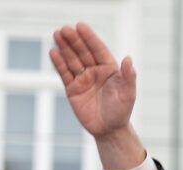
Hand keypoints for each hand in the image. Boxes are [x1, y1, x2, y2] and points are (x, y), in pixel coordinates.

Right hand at [49, 22, 134, 139]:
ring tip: (57, 34)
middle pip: (83, 52)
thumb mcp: (128, 94)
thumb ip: (128, 76)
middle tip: (65, 29)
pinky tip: (53, 52)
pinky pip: (65, 74)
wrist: (109, 130)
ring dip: (65, 48)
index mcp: (109, 69)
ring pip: (72, 60)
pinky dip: (59, 63)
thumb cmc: (121, 111)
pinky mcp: (72, 89)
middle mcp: (95, 71)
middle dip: (74, 40)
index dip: (90, 38)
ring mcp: (83, 79)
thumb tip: (129, 58)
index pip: (98, 50)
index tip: (81, 26)